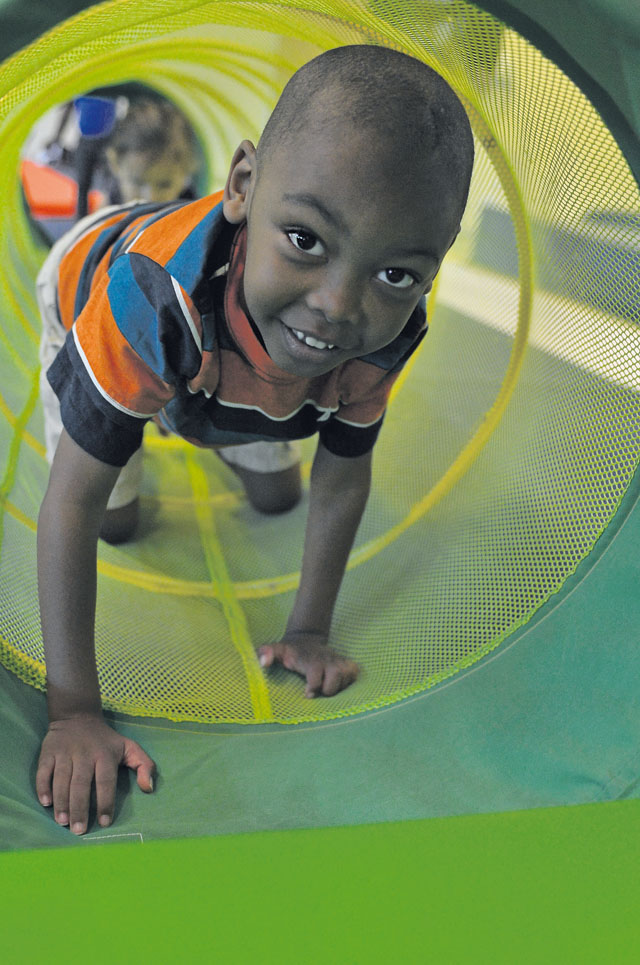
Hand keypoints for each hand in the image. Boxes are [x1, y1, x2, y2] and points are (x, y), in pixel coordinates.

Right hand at [36, 715, 155, 834]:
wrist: (77, 715)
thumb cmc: (105, 739)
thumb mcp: (129, 746)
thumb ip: (145, 765)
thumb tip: (149, 788)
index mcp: (105, 755)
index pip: (105, 781)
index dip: (105, 802)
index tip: (104, 822)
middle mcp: (84, 754)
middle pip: (81, 784)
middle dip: (80, 809)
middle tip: (79, 830)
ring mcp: (65, 753)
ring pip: (61, 780)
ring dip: (62, 802)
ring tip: (63, 822)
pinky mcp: (48, 753)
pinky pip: (44, 772)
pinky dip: (43, 787)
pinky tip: (46, 803)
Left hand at [258, 632, 358, 697]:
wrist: (305, 639)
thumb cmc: (289, 652)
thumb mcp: (276, 650)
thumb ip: (266, 653)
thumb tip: (264, 663)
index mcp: (311, 660)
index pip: (316, 679)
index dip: (312, 689)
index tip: (306, 693)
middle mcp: (328, 659)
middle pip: (335, 680)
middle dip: (327, 690)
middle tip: (318, 690)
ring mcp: (339, 661)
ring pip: (346, 679)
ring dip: (337, 687)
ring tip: (326, 687)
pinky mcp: (348, 663)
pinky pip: (354, 675)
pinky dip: (348, 681)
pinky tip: (337, 683)